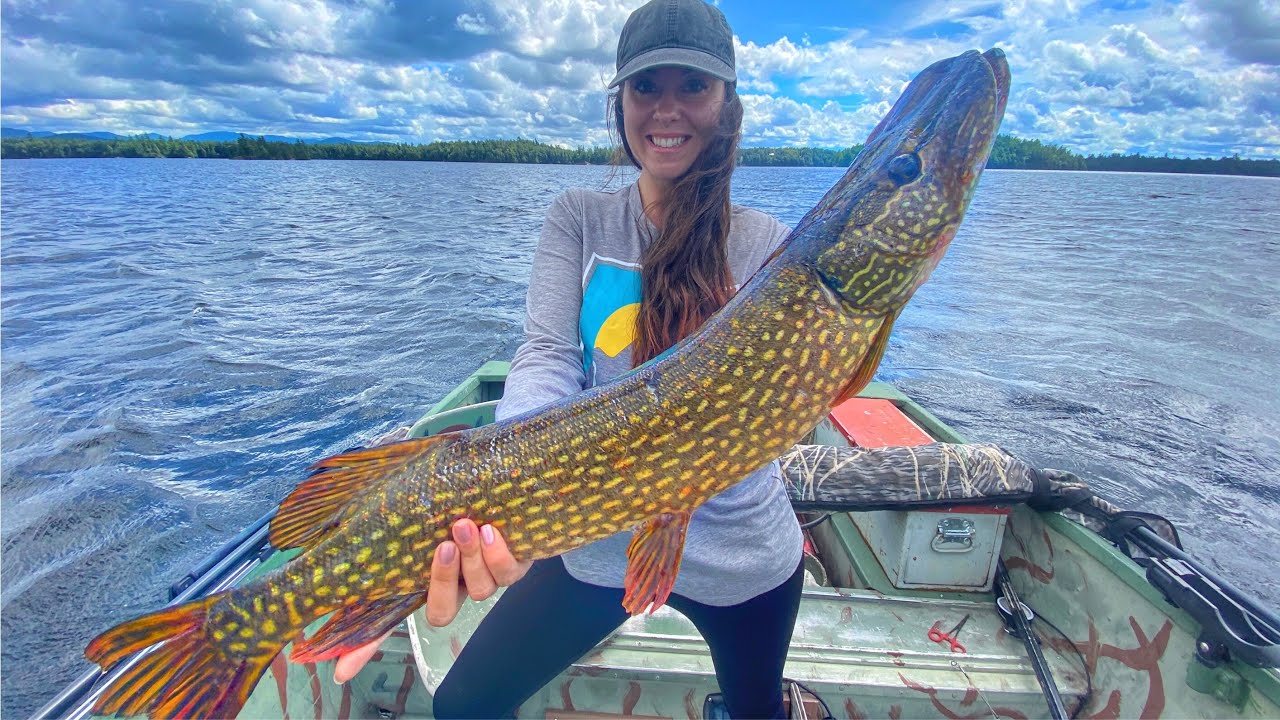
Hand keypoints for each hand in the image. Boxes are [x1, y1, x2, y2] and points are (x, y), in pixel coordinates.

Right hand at [332, 518, 530, 682]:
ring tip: (465, 526)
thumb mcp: (415, 512)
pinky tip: (491, 532)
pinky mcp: (516, 566)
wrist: (503, 486)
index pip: (387, 622)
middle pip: (442, 611)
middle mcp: (453, 588)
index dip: (364, 648)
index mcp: (422, 582)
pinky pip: (509, 574)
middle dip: (443, 581)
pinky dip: (499, 556)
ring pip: (480, 591)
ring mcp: (485, 580)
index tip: (340, 670)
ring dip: (472, 559)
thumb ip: (387, 522)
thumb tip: (337, 531)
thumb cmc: (452, 500)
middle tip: (443, 547)